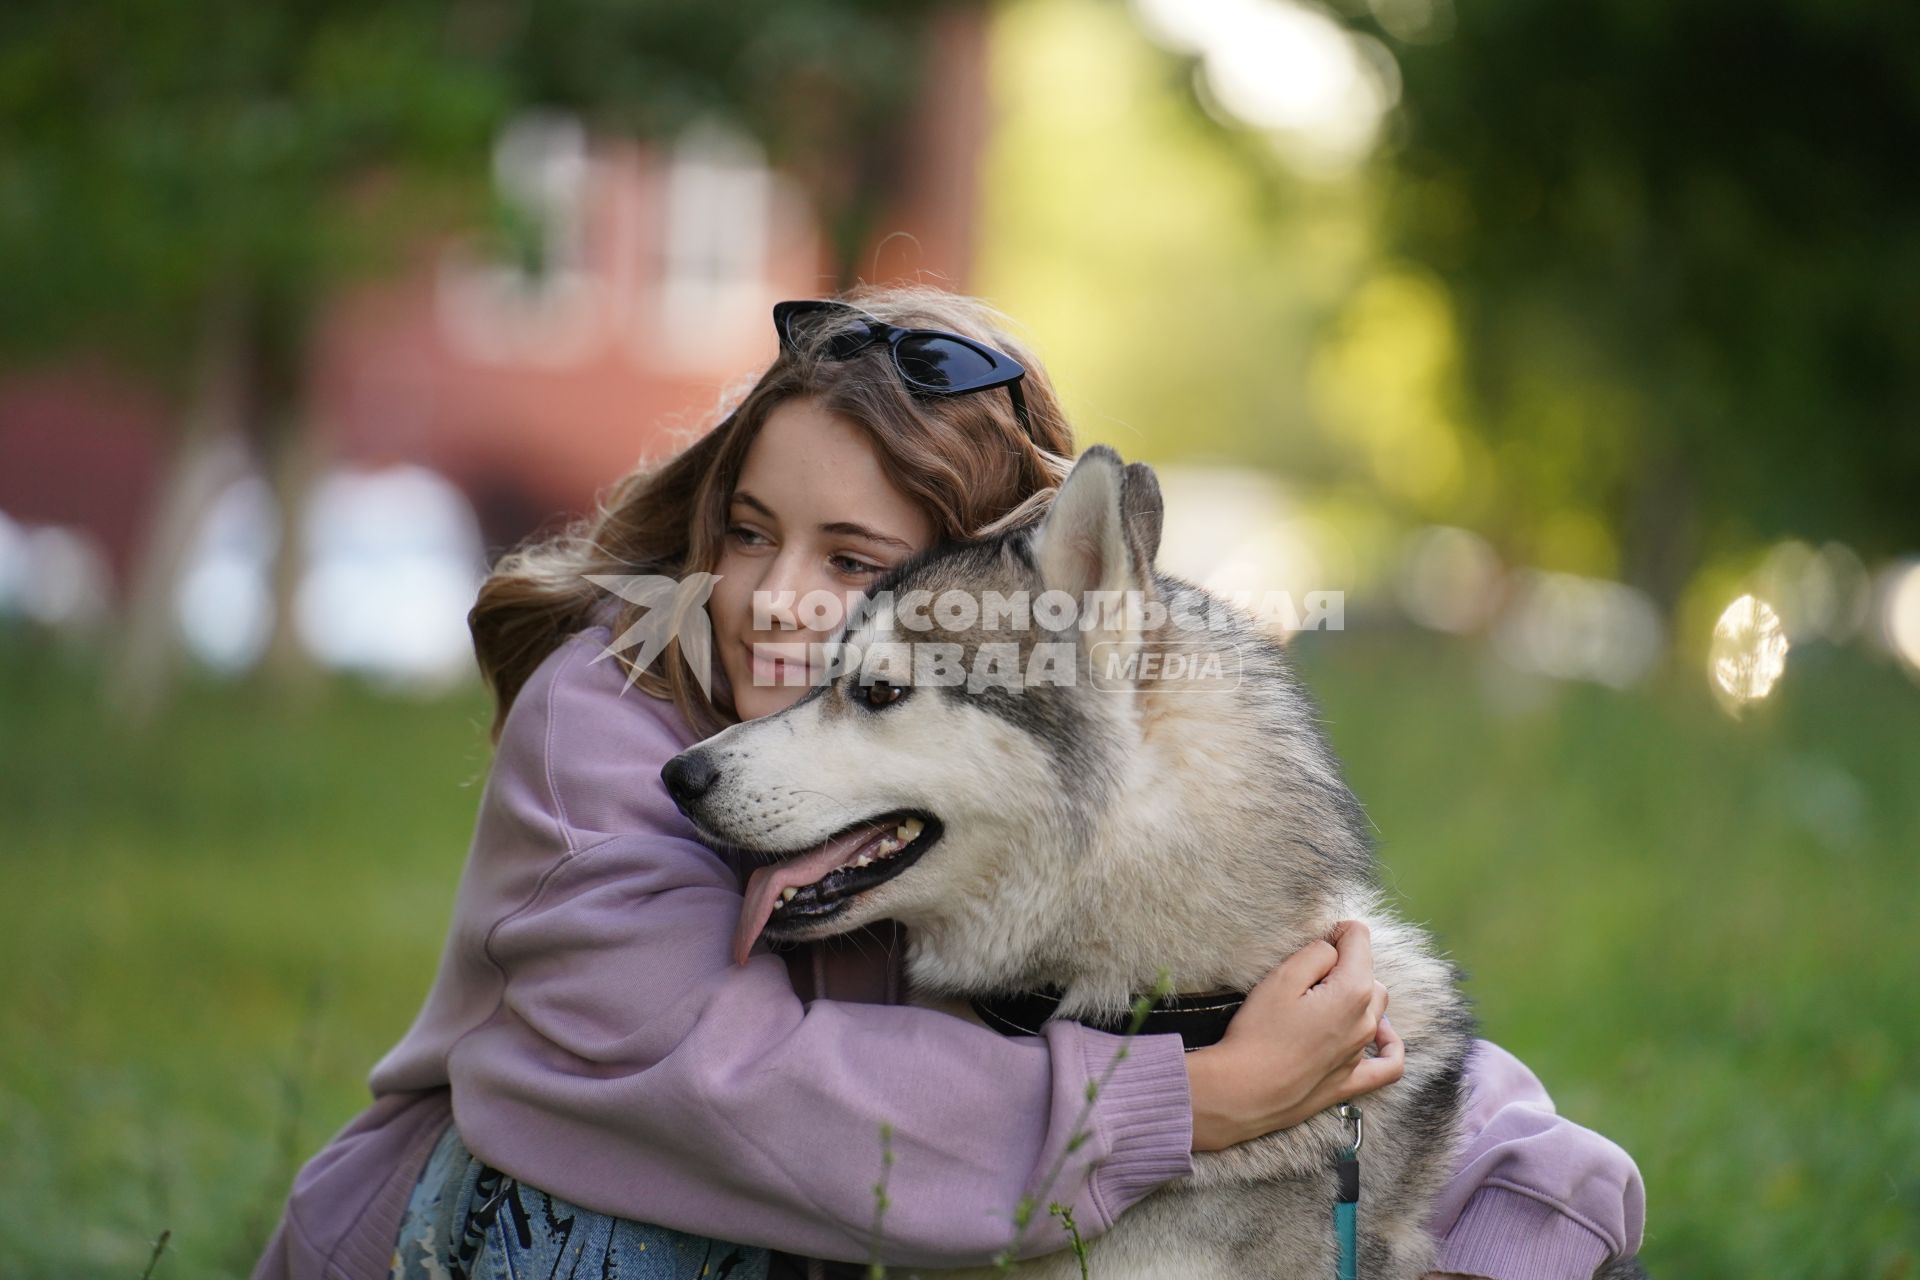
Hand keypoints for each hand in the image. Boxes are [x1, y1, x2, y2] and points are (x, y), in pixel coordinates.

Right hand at [1184, 920, 1404, 1151]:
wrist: (1245, 1091)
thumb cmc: (1259, 1032)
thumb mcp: (1282, 977)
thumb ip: (1317, 953)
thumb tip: (1334, 948)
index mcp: (1353, 991)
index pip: (1359, 939)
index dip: (1336, 931)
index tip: (1314, 939)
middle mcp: (1366, 1021)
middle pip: (1369, 974)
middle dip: (1346, 963)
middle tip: (1308, 970)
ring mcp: (1361, 1053)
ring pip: (1377, 1010)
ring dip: (1358, 994)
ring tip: (1324, 996)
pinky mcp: (1351, 1081)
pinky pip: (1388, 1064)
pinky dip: (1390, 1045)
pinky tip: (1382, 1034)